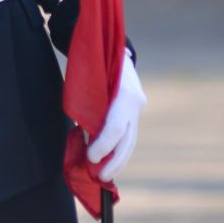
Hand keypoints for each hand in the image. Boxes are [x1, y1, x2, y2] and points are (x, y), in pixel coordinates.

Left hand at [84, 50, 146, 182]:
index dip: (103, 145)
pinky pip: (128, 135)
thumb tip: (86, 138)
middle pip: (128, 140)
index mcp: (125, 94)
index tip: (90, 157)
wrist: (109, 45)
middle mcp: (136, 102)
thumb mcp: (89, 84)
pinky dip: (119, 151)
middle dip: (114, 162)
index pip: (116, 128)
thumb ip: (89, 111)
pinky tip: (109, 164)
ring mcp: (138, 107)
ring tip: (104, 176)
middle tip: (100, 177)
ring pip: (131, 141)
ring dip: (118, 161)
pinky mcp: (135, 111)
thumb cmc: (93, 63)